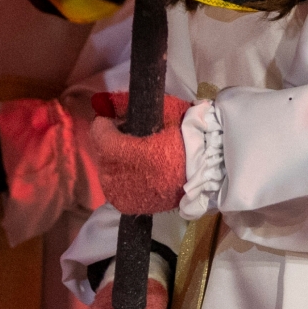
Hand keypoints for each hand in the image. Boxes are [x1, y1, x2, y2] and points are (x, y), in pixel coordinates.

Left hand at [90, 95, 190, 213]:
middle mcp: (117, 177)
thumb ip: (127, 104)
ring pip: (107, 172)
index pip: (99, 135)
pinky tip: (137, 171)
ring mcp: (123, 194)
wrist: (208, 167)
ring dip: (115, 161)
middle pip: (102, 154)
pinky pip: (117, 189)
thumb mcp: (162, 109)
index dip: (105, 123)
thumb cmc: (186, 134)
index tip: (114, 118)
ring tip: (135, 154)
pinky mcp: (131, 206)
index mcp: (122, 152)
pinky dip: (123, 178)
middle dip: (111, 142)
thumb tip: (105, 102)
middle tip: (129, 134)